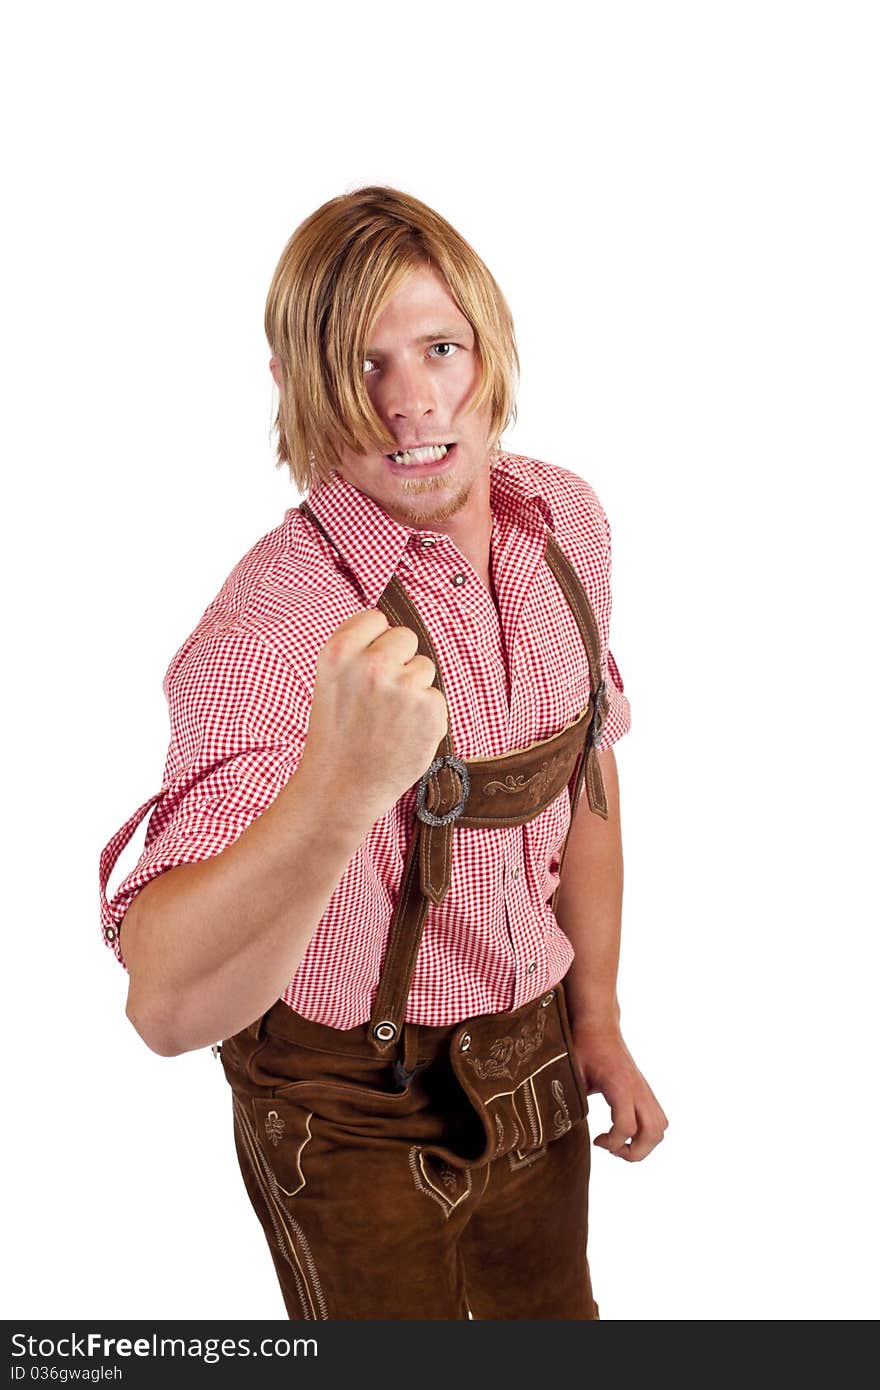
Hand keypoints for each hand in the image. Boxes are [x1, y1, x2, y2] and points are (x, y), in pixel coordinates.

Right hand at [300, 609, 449, 828]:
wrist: (342, 786)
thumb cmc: (337, 732)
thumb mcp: (331, 680)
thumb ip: (359, 650)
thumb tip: (396, 628)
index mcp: (339, 650)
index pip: (376, 618)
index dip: (375, 644)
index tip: (367, 668)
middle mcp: (372, 664)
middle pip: (406, 637)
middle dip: (399, 661)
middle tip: (380, 697)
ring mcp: (404, 686)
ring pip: (424, 667)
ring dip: (413, 689)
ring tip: (388, 719)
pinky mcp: (430, 709)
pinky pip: (436, 696)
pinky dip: (425, 715)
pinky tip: (402, 734)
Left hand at [570, 1025, 668, 1161]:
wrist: (599, 1025)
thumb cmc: (584, 1046)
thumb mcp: (572, 1071)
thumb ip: (572, 1098)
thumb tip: (561, 1123)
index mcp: (620, 1085)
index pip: (626, 1126)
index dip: (612, 1143)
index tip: (596, 1141)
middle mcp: (637, 1088)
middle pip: (653, 1132)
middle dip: (635, 1152)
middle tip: (613, 1150)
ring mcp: (644, 1089)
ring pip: (661, 1127)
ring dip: (644, 1143)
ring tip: (620, 1143)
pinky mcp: (644, 1090)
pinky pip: (658, 1117)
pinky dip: (647, 1132)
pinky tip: (624, 1129)